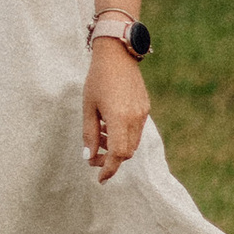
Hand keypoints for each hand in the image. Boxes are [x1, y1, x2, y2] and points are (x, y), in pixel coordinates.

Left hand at [85, 36, 150, 180]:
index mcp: (119, 118)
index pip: (118, 155)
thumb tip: (89, 157)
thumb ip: (89, 133)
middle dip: (111, 159)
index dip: (109, 169)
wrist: (117, 55)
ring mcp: (143, 113)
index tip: (100, 178)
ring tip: (99, 136)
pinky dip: (123, 135)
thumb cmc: (97, 79)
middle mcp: (135, 118)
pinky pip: (136, 130)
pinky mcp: (145, 108)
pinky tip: (109, 124)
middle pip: (127, 152)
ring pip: (132, 143)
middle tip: (93, 156)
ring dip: (117, 147)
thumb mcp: (88, 107)